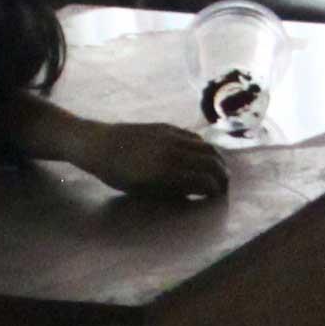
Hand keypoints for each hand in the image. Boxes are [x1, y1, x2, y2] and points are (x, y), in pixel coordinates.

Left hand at [83, 121, 231, 201]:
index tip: (218, 198)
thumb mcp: (143, 191)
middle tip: (224, 186)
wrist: (100, 145)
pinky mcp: (167, 127)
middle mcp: (172, 152)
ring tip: (219, 171)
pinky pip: (194, 137)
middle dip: (222, 176)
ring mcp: (171, 137)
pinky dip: (204, 148)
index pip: (204, 181)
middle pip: (211, 163)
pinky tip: (204, 156)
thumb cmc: (118, 175)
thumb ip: (171, 192)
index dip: (215, 190)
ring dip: (217, 161)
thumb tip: (196, 194)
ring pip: (206, 148)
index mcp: (166, 173)